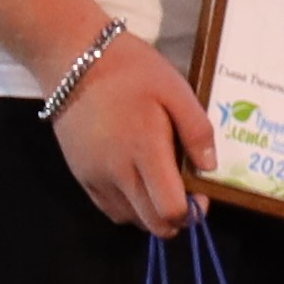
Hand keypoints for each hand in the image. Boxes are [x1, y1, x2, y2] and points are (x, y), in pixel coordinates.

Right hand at [50, 27, 210, 235]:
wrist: (74, 61)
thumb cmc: (132, 72)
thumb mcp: (177, 91)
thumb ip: (197, 131)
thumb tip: (209, 168)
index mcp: (144, 151)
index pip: (168, 209)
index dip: (191, 212)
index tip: (201, 196)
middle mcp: (115, 172)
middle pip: (150, 222)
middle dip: (175, 219)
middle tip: (187, 196)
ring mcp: (92, 175)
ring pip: (128, 218)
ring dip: (151, 214)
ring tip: (163, 189)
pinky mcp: (78, 173)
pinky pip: (107, 207)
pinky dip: (128, 207)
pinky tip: (140, 186)